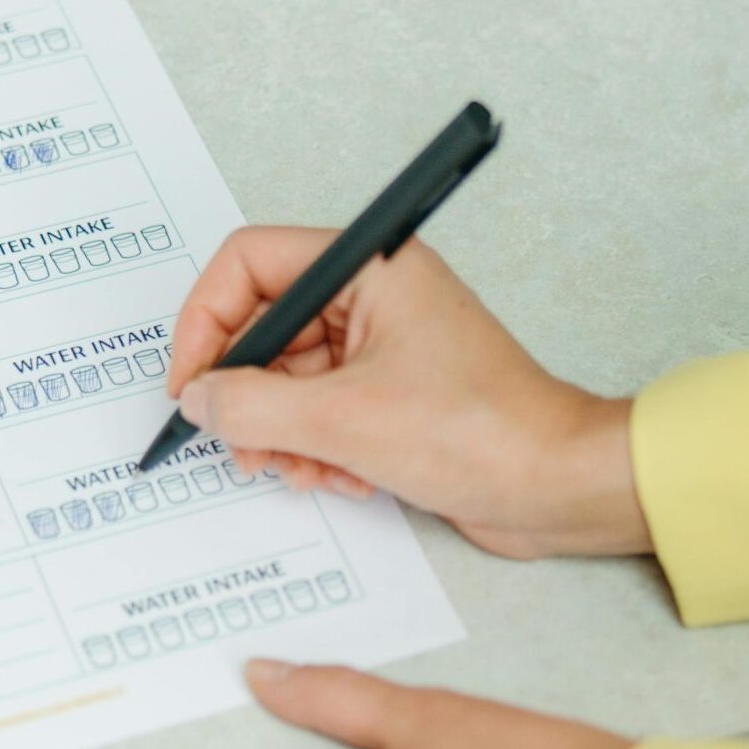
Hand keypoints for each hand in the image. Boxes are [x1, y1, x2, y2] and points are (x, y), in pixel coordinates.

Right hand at [169, 229, 650, 559]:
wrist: (557, 486)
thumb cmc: (483, 433)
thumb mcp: (344, 421)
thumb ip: (253, 407)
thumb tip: (200, 401)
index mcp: (369, 268)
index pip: (251, 262)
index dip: (206, 321)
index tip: (191, 383)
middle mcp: (374, 297)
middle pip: (265, 329)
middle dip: (247, 395)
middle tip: (241, 445)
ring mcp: (384, 347)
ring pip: (288, 380)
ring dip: (281, 433)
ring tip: (303, 470)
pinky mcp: (392, 396)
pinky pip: (321, 413)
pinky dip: (316, 449)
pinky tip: (343, 479)